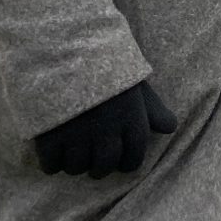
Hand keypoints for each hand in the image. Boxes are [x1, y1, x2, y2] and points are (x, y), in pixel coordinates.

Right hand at [32, 81, 177, 177]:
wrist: (66, 51)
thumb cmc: (105, 69)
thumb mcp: (134, 85)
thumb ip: (152, 109)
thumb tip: (170, 128)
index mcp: (131, 119)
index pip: (133, 158)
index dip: (126, 164)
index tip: (119, 162)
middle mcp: (106, 132)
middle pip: (104, 167)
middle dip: (100, 169)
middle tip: (94, 164)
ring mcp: (77, 135)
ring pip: (77, 168)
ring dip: (76, 166)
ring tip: (74, 155)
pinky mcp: (49, 137)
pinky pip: (52, 165)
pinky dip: (52, 164)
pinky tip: (54, 153)